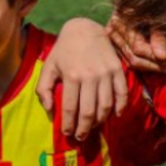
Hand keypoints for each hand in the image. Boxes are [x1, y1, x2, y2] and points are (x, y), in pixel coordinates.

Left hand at [36, 17, 129, 140]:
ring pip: (106, 106)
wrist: (85, 29)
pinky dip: (120, 107)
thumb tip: (49, 109)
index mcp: (71, 76)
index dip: (68, 124)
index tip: (67, 133)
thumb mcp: (48, 66)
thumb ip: (43, 89)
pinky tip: (114, 116)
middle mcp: (90, 76)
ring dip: (99, 121)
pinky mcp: (118, 70)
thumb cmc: (64, 50)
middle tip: (80, 137)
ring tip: (93, 127)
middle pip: (89, 111)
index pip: (70, 108)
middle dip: (84, 129)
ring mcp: (106, 73)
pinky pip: (122, 94)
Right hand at [106, 12, 165, 73]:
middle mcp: (113, 29)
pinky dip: (143, 63)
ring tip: (165, 66)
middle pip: (133, 57)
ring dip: (149, 67)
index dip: (155, 58)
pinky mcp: (115, 45)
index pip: (138, 47)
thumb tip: (162, 57)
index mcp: (122, 19)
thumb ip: (159, 37)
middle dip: (154, 66)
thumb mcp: (159, 17)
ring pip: (130, 61)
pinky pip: (128, 60)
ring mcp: (112, 38)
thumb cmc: (153, 4)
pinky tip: (155, 63)